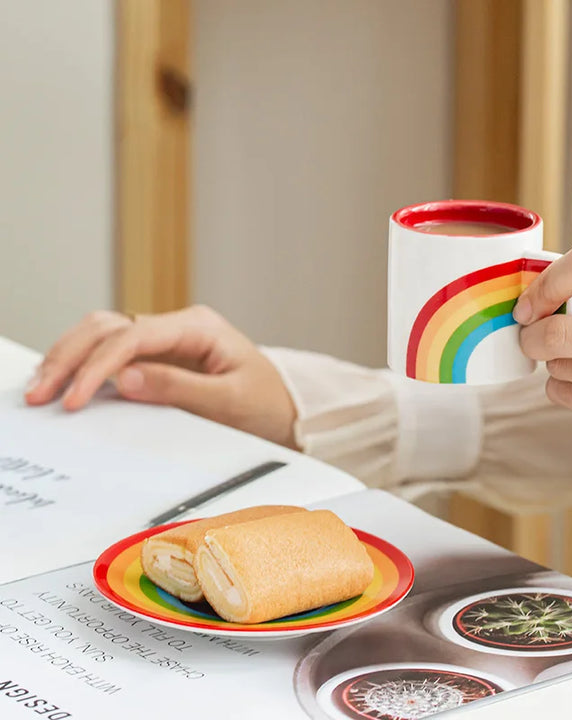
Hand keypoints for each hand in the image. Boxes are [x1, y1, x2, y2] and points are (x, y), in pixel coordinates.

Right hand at [25, 306, 298, 448]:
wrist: (285, 409)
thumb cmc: (266, 403)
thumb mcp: (229, 401)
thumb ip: (178, 389)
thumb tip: (124, 380)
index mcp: (199, 327)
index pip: (135, 335)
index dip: (100, 365)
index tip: (77, 397)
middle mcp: (178, 327)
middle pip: (110, 326)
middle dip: (72, 355)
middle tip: (42, 391)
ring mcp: (167, 341)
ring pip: (105, 334)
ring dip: (71, 357)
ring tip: (43, 388)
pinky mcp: (160, 359)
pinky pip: (114, 354)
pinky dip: (86, 366)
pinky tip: (65, 383)